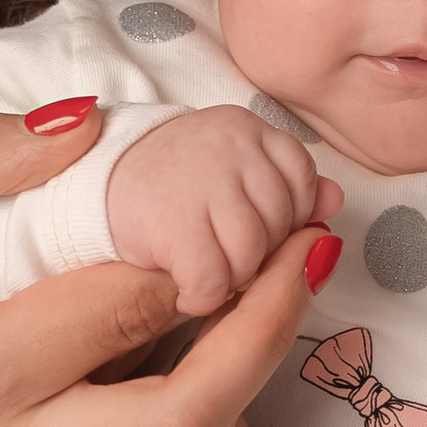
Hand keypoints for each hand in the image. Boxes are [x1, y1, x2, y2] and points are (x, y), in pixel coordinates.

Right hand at [106, 106, 342, 318]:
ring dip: (230, 280)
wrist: (92, 188)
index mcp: (247, 128)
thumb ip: (290, 184)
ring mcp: (201, 182)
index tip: (251, 232)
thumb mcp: (232, 172)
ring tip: (204, 272)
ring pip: (252, 256)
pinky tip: (185, 291)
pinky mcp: (172, 223)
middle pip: (280, 223)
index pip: (301, 181)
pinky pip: (214, 279)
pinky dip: (201, 298)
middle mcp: (228, 146)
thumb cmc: (169, 187)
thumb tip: (335, 202)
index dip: (283, 220)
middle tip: (221, 255)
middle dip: (257, 254)